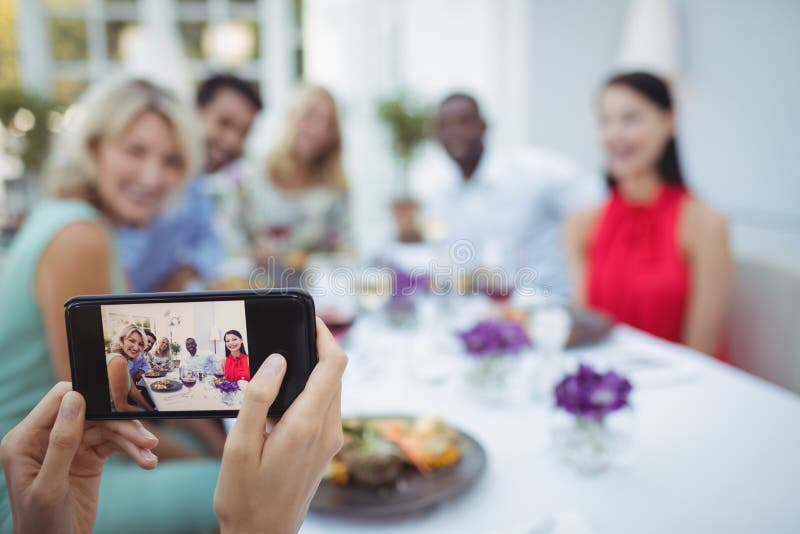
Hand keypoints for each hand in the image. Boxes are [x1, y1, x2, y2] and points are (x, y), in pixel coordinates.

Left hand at [0, 382, 158, 533]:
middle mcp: (46, 439)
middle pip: (91, 413)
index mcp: (25, 440)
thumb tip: (74, 400)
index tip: (119, 404)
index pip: (59, 400)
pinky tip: (146, 461)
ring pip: (106, 428)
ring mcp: (69, 447)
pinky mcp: (87, 458)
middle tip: (146, 439)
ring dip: (131, 439)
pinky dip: (132, 451)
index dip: (89, 397)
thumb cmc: (41, 525)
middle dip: (120, 424)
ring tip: (150, 454)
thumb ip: (61, 442)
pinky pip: (113, 444)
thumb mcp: (50, 486)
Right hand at [214, 317, 346, 533]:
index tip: (308, 318)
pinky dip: (309, 391)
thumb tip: (277, 361)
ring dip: (312, 371)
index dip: (325, 335)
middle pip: (335, 373)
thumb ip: (258, 399)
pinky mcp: (324, 448)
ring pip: (331, 390)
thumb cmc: (245, 497)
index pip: (333, 364)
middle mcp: (327, 430)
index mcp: (307, 425)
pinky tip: (279, 398)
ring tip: (277, 364)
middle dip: (316, 349)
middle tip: (286, 335)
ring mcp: (329, 441)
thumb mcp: (240, 447)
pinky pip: (324, 407)